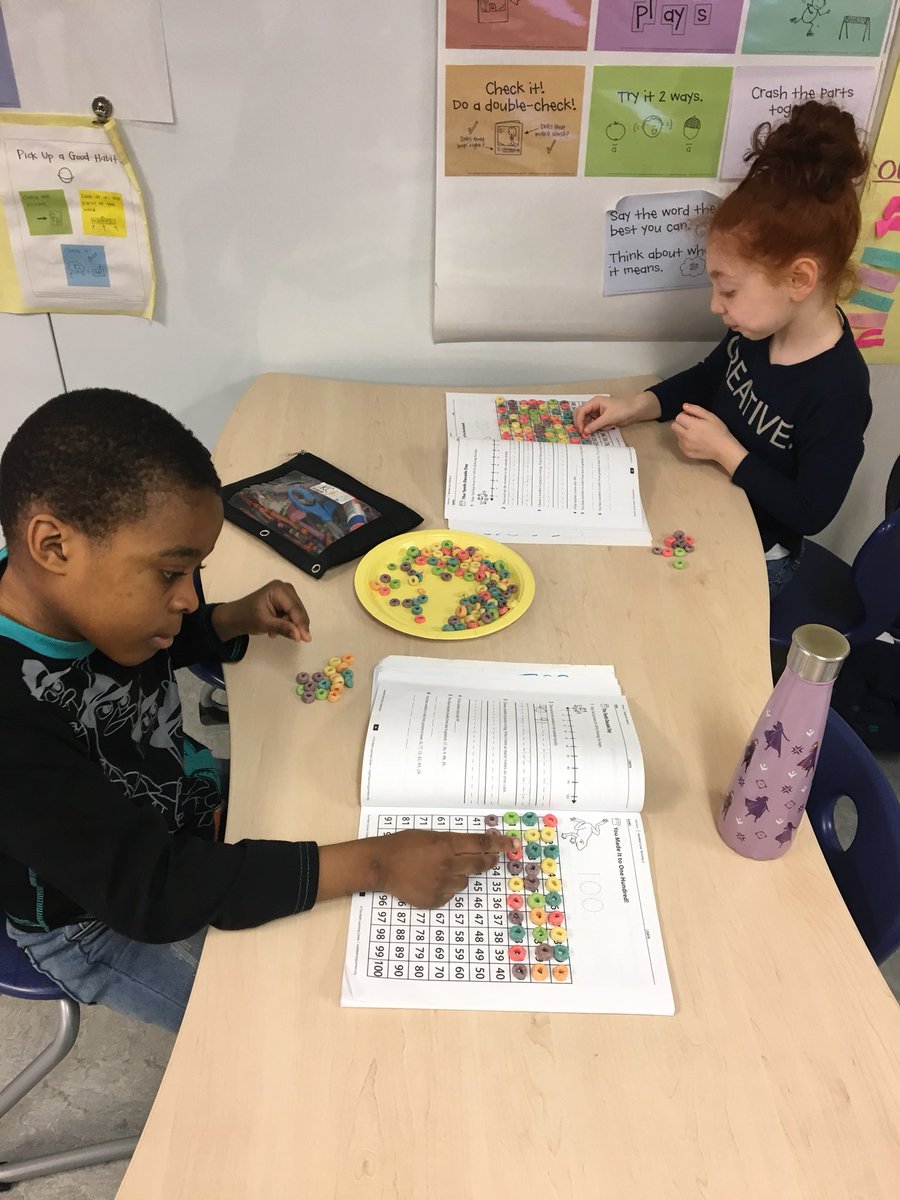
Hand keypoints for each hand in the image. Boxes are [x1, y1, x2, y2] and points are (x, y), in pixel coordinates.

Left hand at [211, 581, 311, 642]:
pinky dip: (287, 623)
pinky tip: (276, 627)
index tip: (306, 639)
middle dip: (295, 624)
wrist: (234, 617)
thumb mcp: (264, 624)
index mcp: (279, 589)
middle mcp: (285, 588)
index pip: (295, 608)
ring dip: (290, 624)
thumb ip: (283, 628)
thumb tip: (299, 635)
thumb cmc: (246, 617)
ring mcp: (285, 593)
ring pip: (297, 613)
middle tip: (288, 637)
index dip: (301, 624)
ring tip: (274, 631)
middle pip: (298, 610)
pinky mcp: (285, 600)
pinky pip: (293, 613)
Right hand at [373, 829, 516, 907]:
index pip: (480, 844)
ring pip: (464, 881)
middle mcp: (447, 864)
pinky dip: (445, 887)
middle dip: (489, 861)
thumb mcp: (428, 835)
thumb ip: (451, 841)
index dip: (499, 844)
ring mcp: (441, 884)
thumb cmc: (402, 845)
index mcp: (446, 844)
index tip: (514, 844)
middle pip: (479, 864)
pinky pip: (450, 894)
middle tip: (492, 859)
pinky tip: (429, 881)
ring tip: (440, 869)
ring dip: (460, 875)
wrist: (381, 865)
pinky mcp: (435, 899)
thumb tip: (472, 845)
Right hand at [573, 391, 660, 435]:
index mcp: (594, 402)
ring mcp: (597, 412)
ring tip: (601, 428)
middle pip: (581, 415)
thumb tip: (585, 431)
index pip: (581, 411)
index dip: (579, 420)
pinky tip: (607, 427)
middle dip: (582, 424)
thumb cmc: (622, 409)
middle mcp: (594, 406)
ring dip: (591, 427)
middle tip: (583, 433)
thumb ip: (595, 425)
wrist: (634, 410)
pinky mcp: (601, 418)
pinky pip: (595, 424)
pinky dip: (598, 428)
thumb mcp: (608, 418)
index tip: (580, 430)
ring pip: (587, 421)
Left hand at [672, 404, 747, 474]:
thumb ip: (696, 410)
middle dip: (681, 423)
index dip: (684, 415)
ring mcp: (686, 446)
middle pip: (674, 426)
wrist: (724, 449)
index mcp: (692, 426)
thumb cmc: (719, 431)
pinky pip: (680, 444)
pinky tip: (695, 440)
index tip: (691, 417)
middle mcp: (686, 436)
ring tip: (695, 433)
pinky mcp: (687, 453)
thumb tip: (684, 406)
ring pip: (677, 435)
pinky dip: (684, 441)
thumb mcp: (710, 416)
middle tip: (692, 424)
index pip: (678, 417)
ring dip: (682, 432)